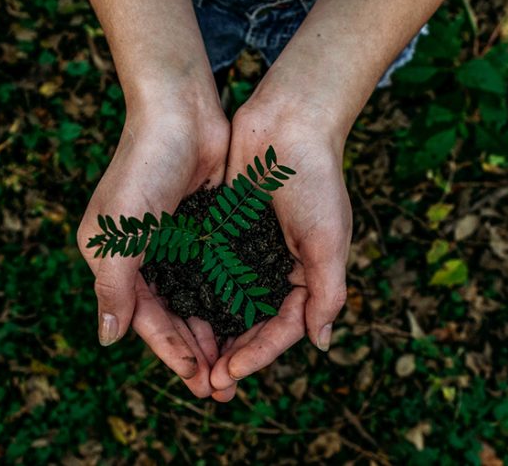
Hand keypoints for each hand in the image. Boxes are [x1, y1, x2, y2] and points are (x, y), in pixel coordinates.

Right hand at [77, 98, 230, 397]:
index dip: (170, 351)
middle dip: (195, 352)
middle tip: (222, 387)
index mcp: (115, 260)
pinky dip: (227, 300)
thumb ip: (113, 287)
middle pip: (172, 316)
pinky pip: (215, 275)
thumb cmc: (143, 168)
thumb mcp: (119, 232)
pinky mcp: (203, 229)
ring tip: (236, 364)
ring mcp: (175, 244)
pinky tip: (246, 321)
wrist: (180, 112)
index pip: (145, 318)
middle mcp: (143, 256)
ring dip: (214, 332)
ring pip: (196, 301)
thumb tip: (107, 339)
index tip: (197, 380)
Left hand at [210, 99, 351, 397]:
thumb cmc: (316, 180)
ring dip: (211, 333)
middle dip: (231, 354)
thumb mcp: (329, 240)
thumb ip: (327, 292)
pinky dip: (197, 294)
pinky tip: (177, 314)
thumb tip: (321, 343)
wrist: (288, 123)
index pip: (282, 328)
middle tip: (206, 383)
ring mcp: (249, 252)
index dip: (257, 355)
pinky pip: (209, 272)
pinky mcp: (225, 232)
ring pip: (227, 304)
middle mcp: (276, 269)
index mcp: (306, 276)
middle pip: (252, 324)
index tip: (229, 374)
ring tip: (190, 361)